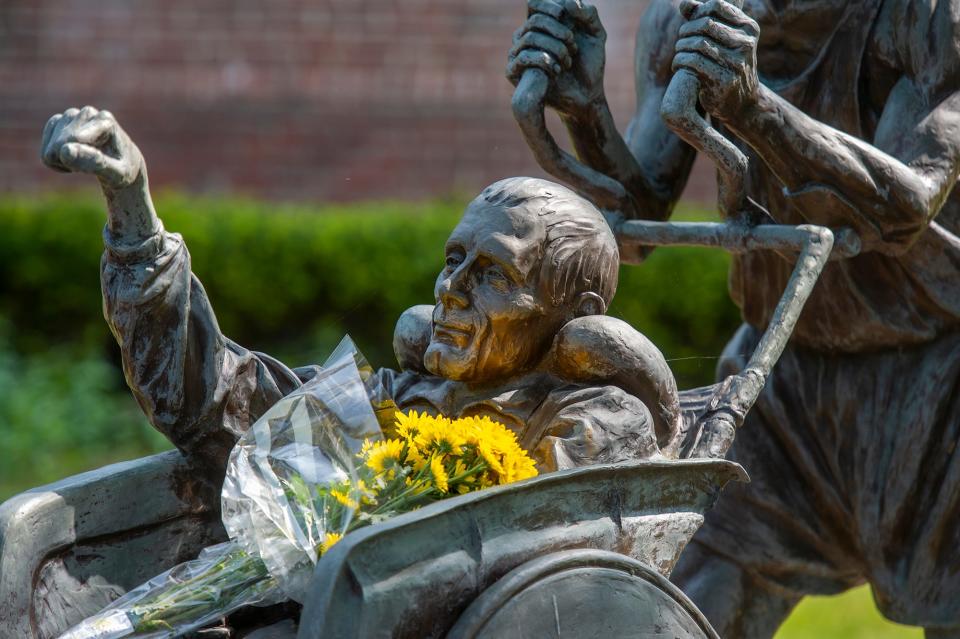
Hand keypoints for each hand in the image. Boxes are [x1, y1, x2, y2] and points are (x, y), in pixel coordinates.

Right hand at [41, 106, 143, 190]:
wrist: (121, 164)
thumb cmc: (123, 170)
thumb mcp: (116, 173)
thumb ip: (95, 162)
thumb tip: (65, 151)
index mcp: (105, 121)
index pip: (75, 140)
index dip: (81, 161)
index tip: (102, 166)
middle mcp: (88, 113)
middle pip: (60, 144)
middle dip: (72, 162)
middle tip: (93, 165)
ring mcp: (72, 116)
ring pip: (51, 147)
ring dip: (65, 162)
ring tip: (85, 162)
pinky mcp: (59, 123)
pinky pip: (45, 146)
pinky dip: (55, 159)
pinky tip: (72, 160)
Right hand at [506, 0, 606, 119]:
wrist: (586, 95)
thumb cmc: (589, 65)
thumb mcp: (596, 34)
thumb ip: (588, 14)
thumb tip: (567, 3)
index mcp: (543, 25)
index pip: (534, 4)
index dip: (547, 5)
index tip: (563, 14)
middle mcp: (527, 36)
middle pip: (534, 20)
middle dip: (558, 31)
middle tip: (573, 46)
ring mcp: (519, 53)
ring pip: (530, 38)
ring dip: (554, 48)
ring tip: (567, 62)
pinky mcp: (514, 72)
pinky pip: (524, 57)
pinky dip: (543, 60)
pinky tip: (557, 69)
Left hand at [672, 0, 759, 123]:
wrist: (741, 103)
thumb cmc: (727, 66)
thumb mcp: (722, 40)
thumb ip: (704, 19)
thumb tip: (684, 4)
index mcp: (748, 27)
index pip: (717, 5)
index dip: (698, 12)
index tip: (690, 25)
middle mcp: (746, 43)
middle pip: (705, 24)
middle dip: (686, 31)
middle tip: (680, 42)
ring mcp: (736, 62)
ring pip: (698, 43)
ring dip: (681, 47)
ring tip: (678, 54)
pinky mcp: (723, 79)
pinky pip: (693, 62)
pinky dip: (680, 61)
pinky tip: (678, 66)